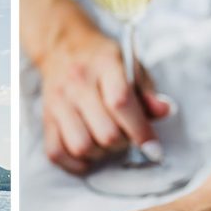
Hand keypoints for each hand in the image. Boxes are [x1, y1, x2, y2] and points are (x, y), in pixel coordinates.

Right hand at [37, 7, 170, 173]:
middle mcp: (77, 83)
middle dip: (123, 143)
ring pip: (81, 146)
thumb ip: (148, 91)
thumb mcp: (131, 65)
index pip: (121, 102)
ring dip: (100, 154)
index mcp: (104, 65)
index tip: (153, 148)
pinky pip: (55, 153)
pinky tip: (88, 155)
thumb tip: (164, 111)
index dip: (140, 131)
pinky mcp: (46, 118)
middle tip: (127, 135)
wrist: (63, 47)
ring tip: (107, 143)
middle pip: (105, 132)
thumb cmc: (103, 61)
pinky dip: (74, 163)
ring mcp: (58, 102)